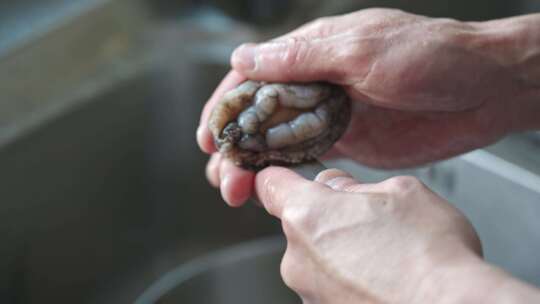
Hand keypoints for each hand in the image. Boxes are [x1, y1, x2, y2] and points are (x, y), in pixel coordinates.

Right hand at [197, 9, 539, 204]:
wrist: (483, 90)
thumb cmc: (432, 56)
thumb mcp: (363, 49)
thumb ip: (303, 59)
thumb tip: (246, 57)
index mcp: (314, 52)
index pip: (253, 76)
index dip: (225, 106)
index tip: (209, 135)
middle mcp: (316, 83)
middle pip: (259, 114)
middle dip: (235, 144)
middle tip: (223, 175)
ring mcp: (330, 114)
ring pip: (277, 139)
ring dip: (254, 164)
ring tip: (236, 189)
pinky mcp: (348, 142)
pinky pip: (305, 157)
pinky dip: (283, 172)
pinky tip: (269, 187)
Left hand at [255, 167, 539, 302]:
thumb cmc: (429, 255)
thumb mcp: (400, 191)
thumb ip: (356, 185)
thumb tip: (337, 187)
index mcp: (307, 214)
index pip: (270, 184)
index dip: (281, 177)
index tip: (288, 177)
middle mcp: (297, 258)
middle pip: (301, 224)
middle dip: (329, 218)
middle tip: (370, 222)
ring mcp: (310, 293)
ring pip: (318, 258)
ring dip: (341, 252)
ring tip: (385, 257)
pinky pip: (330, 285)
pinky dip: (349, 280)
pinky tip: (383, 280)